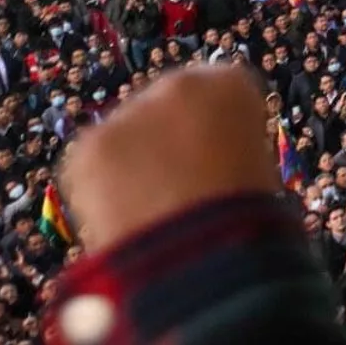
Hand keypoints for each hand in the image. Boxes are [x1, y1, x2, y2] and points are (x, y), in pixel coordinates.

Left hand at [58, 63, 278, 252]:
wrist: (203, 261)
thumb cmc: (249, 223)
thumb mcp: (258, 175)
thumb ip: (232, 155)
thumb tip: (214, 167)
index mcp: (231, 85)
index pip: (222, 96)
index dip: (220, 133)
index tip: (220, 163)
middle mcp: (177, 85)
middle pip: (169, 109)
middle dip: (169, 142)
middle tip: (177, 190)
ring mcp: (127, 113)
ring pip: (128, 137)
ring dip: (135, 165)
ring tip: (148, 214)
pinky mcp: (86, 148)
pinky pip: (94, 168)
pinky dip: (103, 193)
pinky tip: (123, 221)